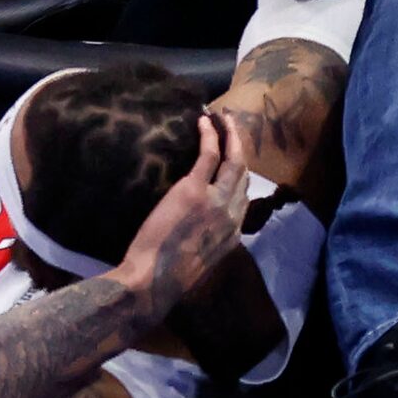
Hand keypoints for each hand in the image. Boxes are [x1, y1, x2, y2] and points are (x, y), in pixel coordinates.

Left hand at [113, 116, 247, 325]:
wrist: (153, 279)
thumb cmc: (167, 276)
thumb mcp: (198, 260)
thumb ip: (207, 239)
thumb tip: (200, 224)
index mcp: (233, 235)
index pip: (244, 199)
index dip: (241, 176)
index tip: (235, 160)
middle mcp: (232, 215)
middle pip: (244, 175)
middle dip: (241, 148)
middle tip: (234, 128)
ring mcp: (217, 201)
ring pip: (234, 160)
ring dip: (231, 136)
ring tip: (225, 118)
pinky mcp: (195, 188)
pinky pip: (210, 154)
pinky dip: (210, 135)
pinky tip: (205, 121)